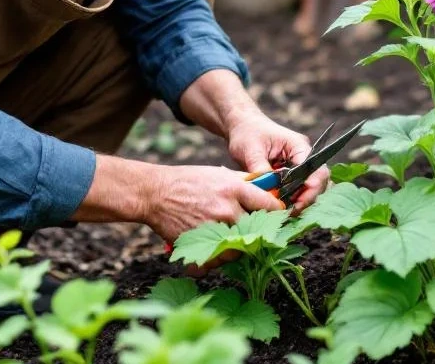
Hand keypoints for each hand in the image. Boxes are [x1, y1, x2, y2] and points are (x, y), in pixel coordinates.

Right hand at [145, 164, 283, 272]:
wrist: (156, 194)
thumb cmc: (189, 182)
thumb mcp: (220, 174)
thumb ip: (245, 183)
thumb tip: (268, 192)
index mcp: (235, 189)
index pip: (270, 206)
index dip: (277, 213)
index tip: (278, 217)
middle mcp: (227, 210)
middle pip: (258, 231)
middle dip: (258, 233)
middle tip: (254, 232)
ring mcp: (214, 229)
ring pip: (240, 249)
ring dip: (238, 248)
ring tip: (229, 238)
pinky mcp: (200, 245)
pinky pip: (219, 261)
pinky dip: (219, 258)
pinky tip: (214, 247)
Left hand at [224, 111, 330, 214]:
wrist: (242, 126)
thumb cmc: (247, 133)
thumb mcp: (251, 150)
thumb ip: (261, 169)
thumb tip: (268, 190)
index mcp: (298, 146)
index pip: (315, 169)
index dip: (311, 188)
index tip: (298, 203)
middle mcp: (304, 156)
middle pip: (318, 181)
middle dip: (307, 198)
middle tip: (289, 212)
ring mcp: (299, 166)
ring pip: (310, 188)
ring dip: (300, 201)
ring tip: (284, 212)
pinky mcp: (291, 174)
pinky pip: (298, 190)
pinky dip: (292, 200)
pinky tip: (281, 207)